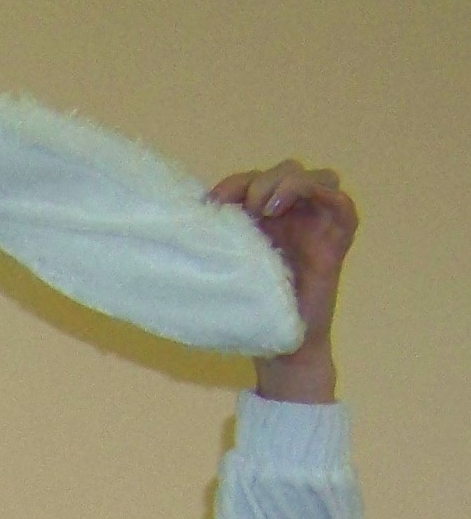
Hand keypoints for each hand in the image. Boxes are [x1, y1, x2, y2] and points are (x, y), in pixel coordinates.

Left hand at [208, 160, 359, 402]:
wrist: (278, 348)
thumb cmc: (247, 307)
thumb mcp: (224, 266)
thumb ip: (214, 240)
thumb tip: (176, 220)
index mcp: (267, 219)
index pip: (256, 179)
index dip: (234, 182)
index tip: (210, 204)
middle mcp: (295, 218)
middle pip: (289, 170)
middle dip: (261, 179)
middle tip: (241, 206)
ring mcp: (319, 227)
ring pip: (320, 178)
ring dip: (288, 183)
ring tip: (264, 207)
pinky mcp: (336, 242)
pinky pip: (343, 205)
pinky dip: (318, 194)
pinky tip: (285, 209)